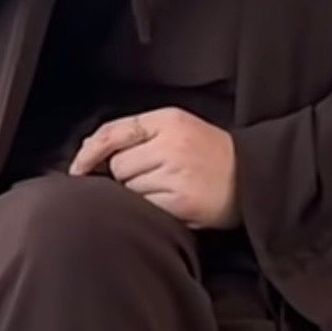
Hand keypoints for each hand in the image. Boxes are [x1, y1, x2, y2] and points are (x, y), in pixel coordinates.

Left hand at [68, 109, 239, 227]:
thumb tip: (91, 154)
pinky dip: (151, 210)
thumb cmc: (209, 154)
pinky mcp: (182, 200)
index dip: (90, 152)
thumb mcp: (178, 128)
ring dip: (139, 194)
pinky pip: (145, 207)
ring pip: (130, 188)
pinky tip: (170, 203)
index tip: (78, 169)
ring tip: (167, 189)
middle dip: (127, 175)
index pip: (114, 132)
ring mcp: (177, 173)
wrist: (253, 177)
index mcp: (168, 120)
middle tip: (154, 177)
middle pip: (119, 165)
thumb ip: (140, 134)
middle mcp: (171, 143)